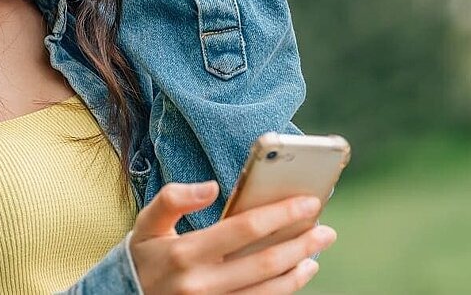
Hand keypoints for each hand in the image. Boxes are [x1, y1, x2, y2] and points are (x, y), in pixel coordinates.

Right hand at [128, 181, 335, 293]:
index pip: (245, 229)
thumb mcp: (147, 223)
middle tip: (326, 230)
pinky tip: (297, 274)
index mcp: (186, 252)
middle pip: (266, 262)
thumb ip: (173, 198)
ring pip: (270, 290)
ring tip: (316, 252)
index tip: (308, 202)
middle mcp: (203, 283)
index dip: (281, 214)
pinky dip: (285, 289)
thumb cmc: (144, 256)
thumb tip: (210, 187)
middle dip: (301, 243)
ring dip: (299, 270)